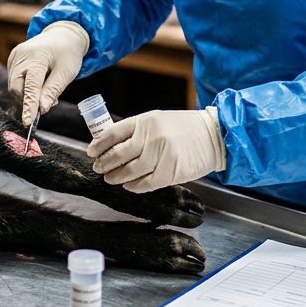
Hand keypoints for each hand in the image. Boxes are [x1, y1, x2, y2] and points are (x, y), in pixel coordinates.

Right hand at [6, 21, 89, 126]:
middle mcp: (21, 55)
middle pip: (17, 87)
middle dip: (29, 100)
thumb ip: (52, 90)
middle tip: (49, 103)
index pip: (30, 86)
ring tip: (48, 90)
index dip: (29, 105)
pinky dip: (26, 88)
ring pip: (15, 86)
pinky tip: (40, 83)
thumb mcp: (66, 72)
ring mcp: (14, 56)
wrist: (62, 34)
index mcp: (37, 57)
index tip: (28, 122)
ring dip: (29, 95)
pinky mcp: (12, 59)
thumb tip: (41, 110)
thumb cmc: (67, 53)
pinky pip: (15, 80)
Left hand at [86, 108, 225, 192]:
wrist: (214, 135)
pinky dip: (134, 186)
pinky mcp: (171, 172)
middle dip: (105, 163)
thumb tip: (111, 145)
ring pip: (130, 171)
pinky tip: (129, 185)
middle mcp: (152, 137)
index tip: (91, 152)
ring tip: (111, 178)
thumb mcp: (158, 120)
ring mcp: (162, 155)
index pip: (113, 133)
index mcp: (145, 121)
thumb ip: (136, 131)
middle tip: (99, 168)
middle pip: (118, 154)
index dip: (99, 144)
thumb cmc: (183, 128)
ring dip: (117, 177)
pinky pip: (146, 183)